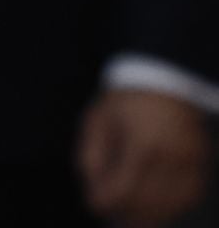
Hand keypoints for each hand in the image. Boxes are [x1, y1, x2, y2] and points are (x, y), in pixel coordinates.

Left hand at [75, 89, 211, 226]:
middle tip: (108, 209)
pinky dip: (167, 207)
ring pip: (167, 207)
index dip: (104, 201)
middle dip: (122, 212)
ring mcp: (191, 163)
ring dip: (144, 214)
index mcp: (143, 142)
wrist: (163, 79)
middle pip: (144, 203)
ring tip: (126, 212)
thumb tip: (93, 192)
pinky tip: (150, 205)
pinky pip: (185, 199)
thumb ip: (90, 156)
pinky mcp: (201, 166)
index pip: (123, 190)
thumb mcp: (98, 119)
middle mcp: (172, 156)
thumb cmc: (125, 102)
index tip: (91, 202)